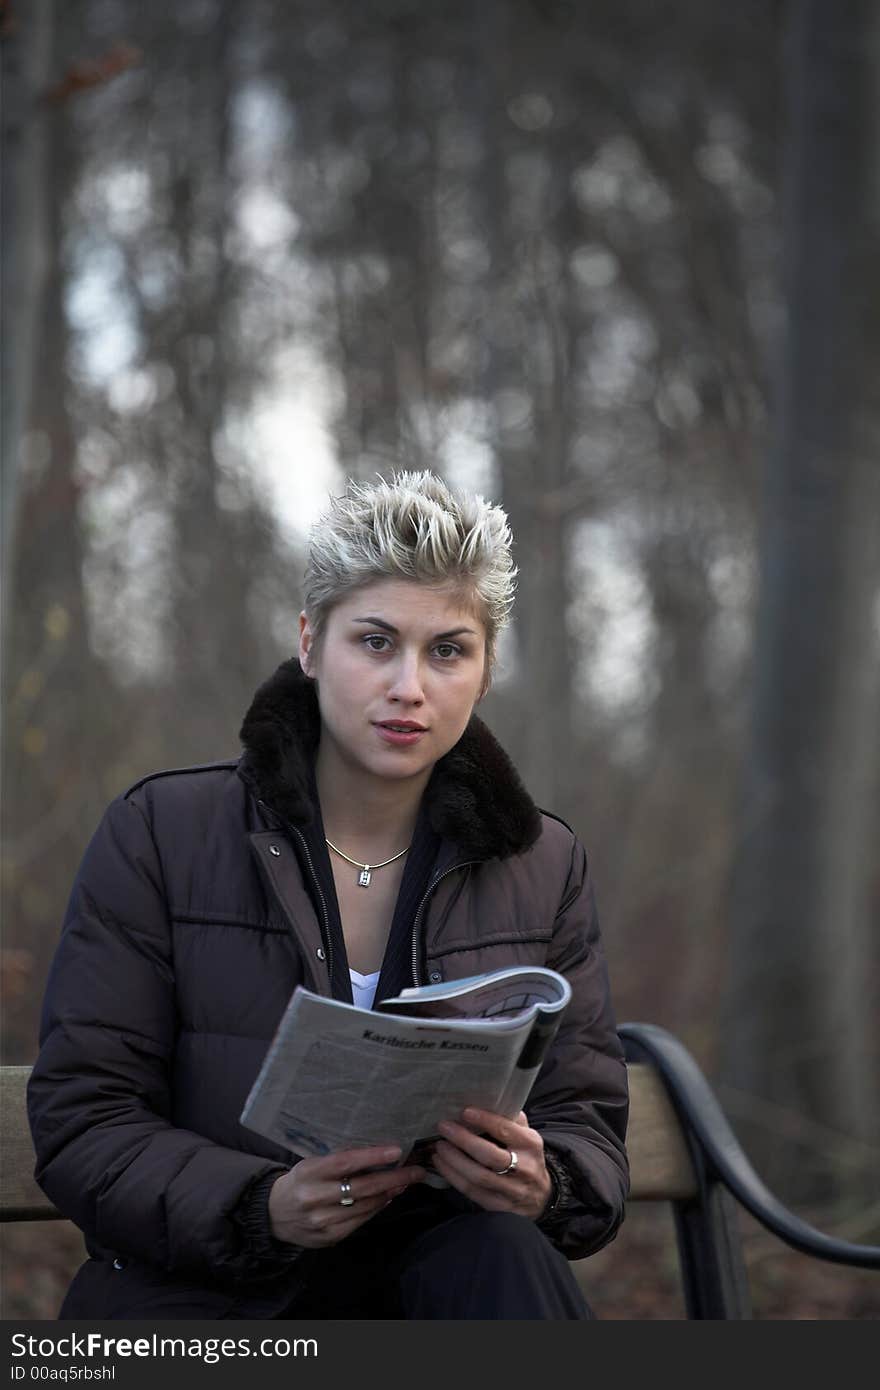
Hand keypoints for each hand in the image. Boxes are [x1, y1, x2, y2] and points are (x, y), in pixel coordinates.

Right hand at [268, 1145, 425, 1247]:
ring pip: (366, 1206)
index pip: (345, 1163)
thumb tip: (376, 1152)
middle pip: (362, 1188)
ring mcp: (322, 1221)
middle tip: (416, 1171)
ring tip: (405, 1182)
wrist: (274, 1215)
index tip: (396, 1151)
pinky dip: (377, 1208)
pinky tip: (388, 1198)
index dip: (372, 1157)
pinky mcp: (330, 1237)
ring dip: (390, 1193)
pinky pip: (361, 1220)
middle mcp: (315, 1197)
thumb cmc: (300, 1181)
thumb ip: (340, 1159)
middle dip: (393, 1178)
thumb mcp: (313, 1163)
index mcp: (309, 1173)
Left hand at [432, 1108, 551, 1219]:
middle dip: (464, 1140)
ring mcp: (512, 1191)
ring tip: (439, 1147)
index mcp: (531, 1145)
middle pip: (490, 1156)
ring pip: (479, 1177)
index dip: (485, 1121)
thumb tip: (489, 1100)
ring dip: (454, 1161)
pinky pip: (472, 1192)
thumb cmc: (527, 1158)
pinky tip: (442, 1164)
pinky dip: (453, 1177)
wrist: (541, 1197)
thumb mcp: (527, 1136)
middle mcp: (524, 1168)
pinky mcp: (499, 1207)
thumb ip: (511, 1119)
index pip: (506, 1131)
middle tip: (444, 1128)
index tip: (465, 1112)